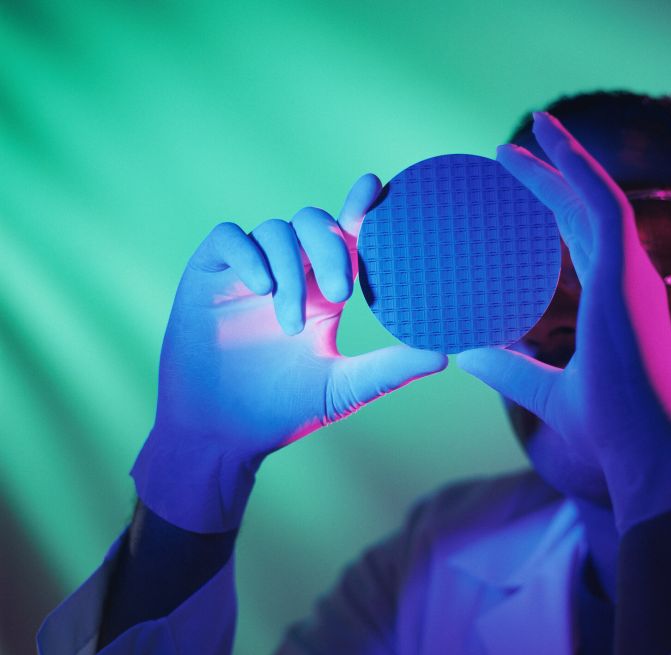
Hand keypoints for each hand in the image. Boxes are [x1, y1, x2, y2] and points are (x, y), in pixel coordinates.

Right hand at [133, 174, 446, 530]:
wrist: (223, 433)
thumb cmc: (284, 411)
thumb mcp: (343, 387)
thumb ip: (389, 368)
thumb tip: (445, 355)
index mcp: (322, 292)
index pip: (345, 236)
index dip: (360, 208)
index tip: (377, 187)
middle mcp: (288, 274)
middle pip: (313, 221)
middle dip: (330, 246)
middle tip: (340, 293)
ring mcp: (247, 273)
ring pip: (275, 230)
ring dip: (289, 269)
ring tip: (290, 323)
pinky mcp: (208, 276)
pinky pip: (229, 238)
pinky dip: (248, 253)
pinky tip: (260, 286)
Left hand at [456, 113, 670, 531]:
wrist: (642, 451)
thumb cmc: (605, 427)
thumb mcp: (540, 389)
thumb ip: (506, 367)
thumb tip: (463, 352)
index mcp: (614, 301)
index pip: (582, 241)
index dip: (555, 210)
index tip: (519, 191)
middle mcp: (627, 279)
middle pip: (586, 210)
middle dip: (552, 176)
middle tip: (511, 152)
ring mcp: (630, 274)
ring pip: (596, 195)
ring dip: (563, 159)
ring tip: (529, 128)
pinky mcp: (626, 276)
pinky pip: (601, 206)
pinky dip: (576, 171)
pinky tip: (544, 145)